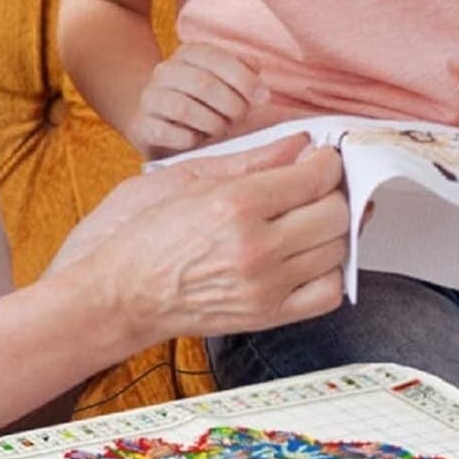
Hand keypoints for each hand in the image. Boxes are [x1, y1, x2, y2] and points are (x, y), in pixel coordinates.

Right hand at [69, 136, 348, 342]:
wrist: (121, 293)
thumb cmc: (144, 234)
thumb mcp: (189, 179)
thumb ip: (252, 160)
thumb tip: (298, 143)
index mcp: (235, 204)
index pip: (315, 177)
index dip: (326, 162)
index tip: (320, 158)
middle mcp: (256, 247)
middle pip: (334, 213)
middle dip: (331, 192)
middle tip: (314, 186)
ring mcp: (265, 286)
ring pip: (337, 250)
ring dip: (330, 230)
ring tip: (307, 218)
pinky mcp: (267, 315)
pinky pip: (328, 293)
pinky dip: (328, 271)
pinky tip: (308, 256)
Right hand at [128, 43, 269, 156]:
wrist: (158, 123)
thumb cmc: (203, 103)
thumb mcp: (225, 82)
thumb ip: (243, 70)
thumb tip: (255, 69)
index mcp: (187, 54)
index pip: (215, 57)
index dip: (243, 78)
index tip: (263, 98)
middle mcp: (164, 71)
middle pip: (202, 83)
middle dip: (231, 104)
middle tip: (241, 117)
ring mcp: (150, 98)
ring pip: (183, 108)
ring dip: (212, 123)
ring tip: (220, 128)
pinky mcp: (142, 125)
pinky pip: (166, 132)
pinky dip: (189, 139)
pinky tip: (197, 140)